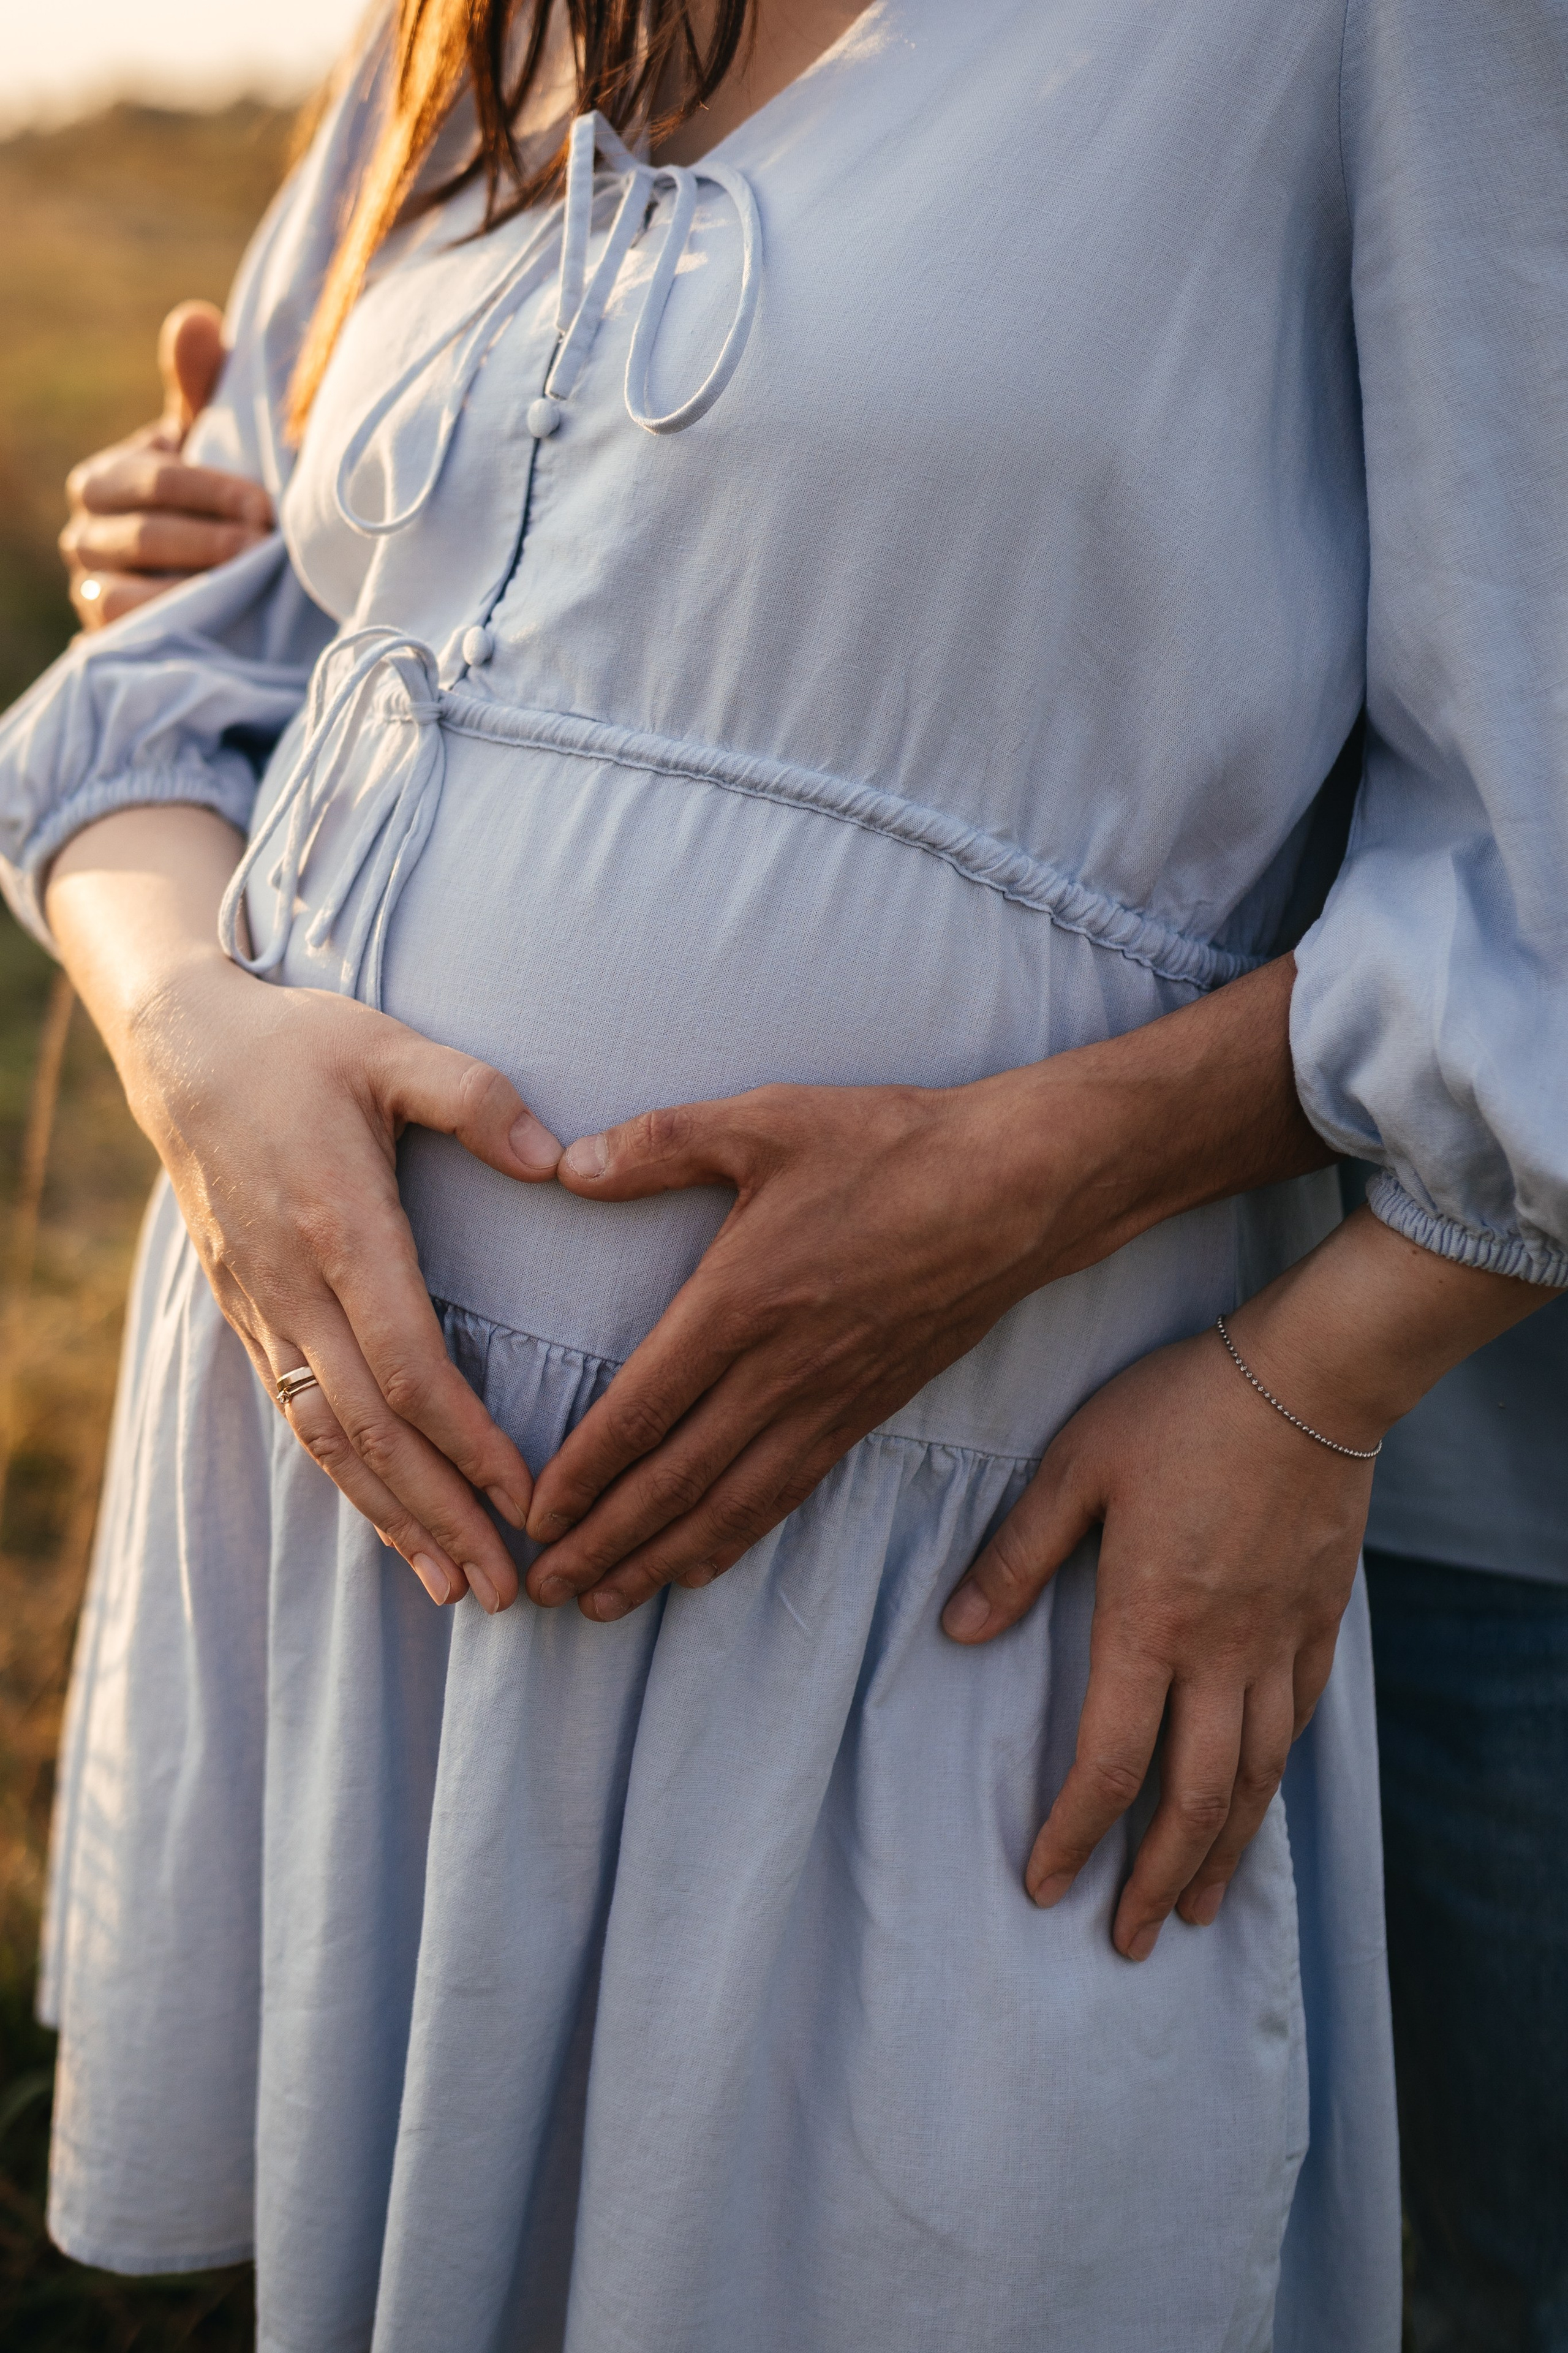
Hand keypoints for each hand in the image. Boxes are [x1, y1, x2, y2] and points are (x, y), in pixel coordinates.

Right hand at [46, 808, 562, 1612]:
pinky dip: (348, 1480)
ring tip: (458, 1588)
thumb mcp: (391, 1045)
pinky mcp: (249, 1315)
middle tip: (507, 1591)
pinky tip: (392, 1523)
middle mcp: (296, 1287)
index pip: (410, 1365)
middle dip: (442, 1516)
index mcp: (342, 1228)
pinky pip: (299, 1417)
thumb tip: (558, 1160)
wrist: (181, 1049)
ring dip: (393, 1520)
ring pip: (328, 1440)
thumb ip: (477, 1098)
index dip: (469, 1443)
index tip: (530, 1497)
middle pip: (372, 1431)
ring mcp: (264, 1309)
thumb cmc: (301, 1044)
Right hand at [60, 301, 272, 629]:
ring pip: (128, 594)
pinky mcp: (106, 644)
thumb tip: (196, 319)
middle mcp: (84, 537)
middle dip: (212, 542)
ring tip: (251, 586)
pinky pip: (128, 639)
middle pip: (141, 537)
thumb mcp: (208, 445)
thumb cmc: (213, 502)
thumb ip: (199, 386)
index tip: (266, 506)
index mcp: (103, 481)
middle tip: (267, 546)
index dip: (211, 492)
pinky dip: (173, 630)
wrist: (214, 590)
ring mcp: (91, 594)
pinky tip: (222, 624)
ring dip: (195, 589)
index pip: (151, 481)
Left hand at [524, 1075, 1069, 1614]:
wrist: (1017, 1189)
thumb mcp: (766, 1121)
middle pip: (675, 1482)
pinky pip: (788, 1493)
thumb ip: (661, 1144)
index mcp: (739, 1304)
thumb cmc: (890, 1146)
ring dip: (660, 1561)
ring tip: (606, 1604)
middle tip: (545, 1590)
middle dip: (603, 1543)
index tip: (533, 1518)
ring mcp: (828, 1400)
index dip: (581, 1475)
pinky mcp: (868, 1410)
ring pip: (730, 1505)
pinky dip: (736, 1540)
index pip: (641, 1412)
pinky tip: (700, 1564)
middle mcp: (779, 1371)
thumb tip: (569, 1165)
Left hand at [940, 1205, 1551, 1958]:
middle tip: (1130, 1941)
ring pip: (1257, 1778)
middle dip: (1157, 1880)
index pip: (1110, 1762)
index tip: (1044, 1886)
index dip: (1074, 1833)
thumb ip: (1017, 1554)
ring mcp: (1280, 1641)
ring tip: (1200, 1908)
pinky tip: (1259, 1803)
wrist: (1310, 1376)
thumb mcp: (1076, 1465)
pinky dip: (1275, 1780)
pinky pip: (1299, 1723)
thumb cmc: (1181, 1409)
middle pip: (1194, 1799)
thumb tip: (957, 1631)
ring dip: (1223, 1852)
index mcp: (1150, 1622)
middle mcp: (1222, 1653)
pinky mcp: (1320, 1618)